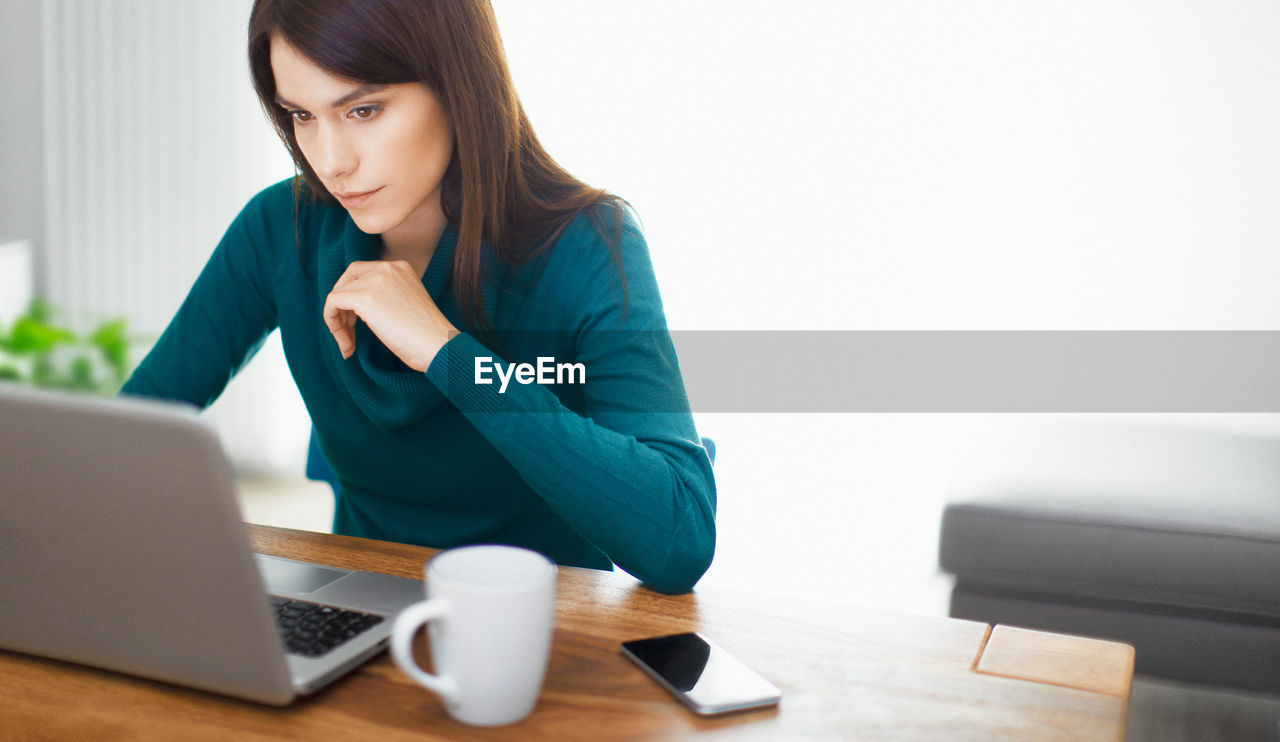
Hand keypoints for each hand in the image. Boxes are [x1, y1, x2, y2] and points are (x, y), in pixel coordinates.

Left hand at [322, 261, 457, 371]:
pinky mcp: (364, 297)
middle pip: (347, 280)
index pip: (362, 274)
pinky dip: (332, 324)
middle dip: (341, 307)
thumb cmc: (426, 336)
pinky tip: (346, 345)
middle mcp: (387, 268)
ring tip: (348, 346)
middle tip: (347, 334)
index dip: (352, 299)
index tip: (356, 325)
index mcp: (400, 267)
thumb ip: (385, 297)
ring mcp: (375, 281)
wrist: (438, 346)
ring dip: (337, 323)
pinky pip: (332, 304)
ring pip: (337, 294)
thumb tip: (355, 309)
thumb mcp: (406, 305)